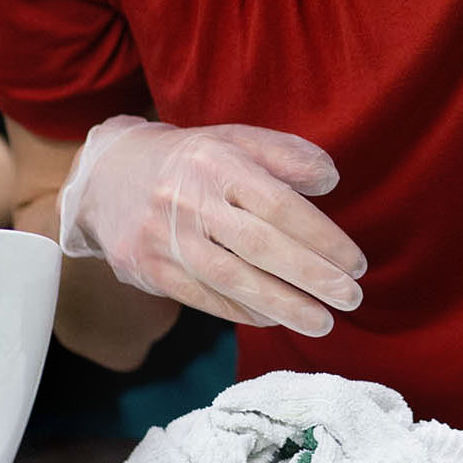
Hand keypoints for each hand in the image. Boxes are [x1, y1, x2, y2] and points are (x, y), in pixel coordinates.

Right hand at [58, 116, 366, 335]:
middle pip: (259, 245)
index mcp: (217, 161)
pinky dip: (244, 312)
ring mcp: (165, 237)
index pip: (278, 204)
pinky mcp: (149, 269)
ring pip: (232, 279)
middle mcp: (189, 199)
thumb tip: (330, 180)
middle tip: (351, 297)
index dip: (321, 237)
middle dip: (311, 276)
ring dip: (283, 305)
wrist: (107, 175)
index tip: (355, 262)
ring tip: (322, 322)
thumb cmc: (192, 161)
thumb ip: (286, 155)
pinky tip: (276, 318)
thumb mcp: (235, 140)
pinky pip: (204, 298)